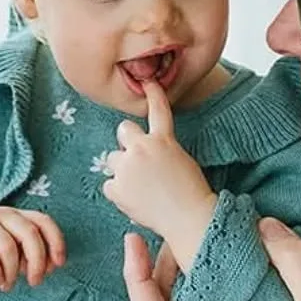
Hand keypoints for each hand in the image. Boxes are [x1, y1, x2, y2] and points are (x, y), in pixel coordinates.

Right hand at [0, 208, 65, 299]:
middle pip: (29, 232)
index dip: (56, 242)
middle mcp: (1, 214)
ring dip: (12, 271)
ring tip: (8, 286)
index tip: (59, 265)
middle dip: (37, 261)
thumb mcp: (15, 258)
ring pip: (7, 245)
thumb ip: (32, 257)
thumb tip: (50, 266)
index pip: (43, 221)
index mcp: (17, 216)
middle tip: (35, 282)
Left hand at [101, 80, 215, 268]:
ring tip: (139, 186)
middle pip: (123, 130)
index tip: (149, 83)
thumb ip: (161, 150)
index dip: (153, 94)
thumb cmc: (191, 193)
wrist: (189, 218)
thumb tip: (143, 155)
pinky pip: (109, 185)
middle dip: (128, 143)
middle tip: (139, 162)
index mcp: (163, 140)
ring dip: (122, 169)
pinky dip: (119, 193)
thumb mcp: (181, 161)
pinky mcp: (117, 188)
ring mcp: (127, 168)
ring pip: (112, 159)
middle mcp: (141, 148)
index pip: (157, 111)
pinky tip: (135, 201)